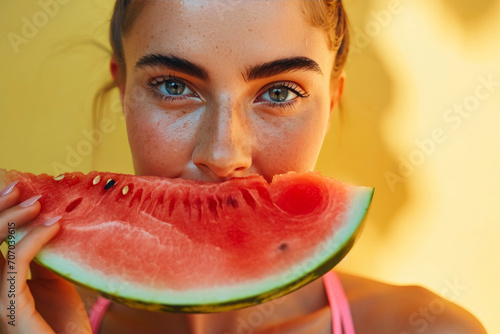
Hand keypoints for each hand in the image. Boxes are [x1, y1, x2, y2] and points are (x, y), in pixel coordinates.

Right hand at [0, 181, 91, 333]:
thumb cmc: (63, 325)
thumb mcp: (51, 285)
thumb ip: (41, 261)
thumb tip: (44, 227)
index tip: (14, 189)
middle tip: (19, 188)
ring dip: (12, 220)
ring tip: (37, 203)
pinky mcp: (9, 308)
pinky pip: (15, 265)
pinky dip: (33, 240)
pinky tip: (54, 227)